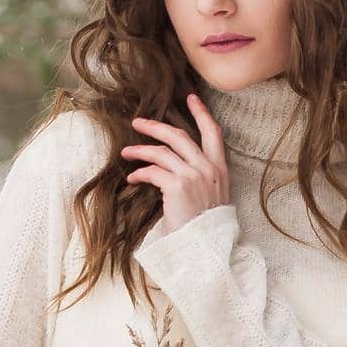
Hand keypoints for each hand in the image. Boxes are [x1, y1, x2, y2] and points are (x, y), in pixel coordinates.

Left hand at [121, 91, 229, 232]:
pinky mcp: (178, 186)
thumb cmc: (206, 228)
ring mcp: (194, 176)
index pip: (213, 133)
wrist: (206, 248)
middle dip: (156, 126)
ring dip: (140, 150)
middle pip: (180, 136)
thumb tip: (178, 167)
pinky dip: (139, 174)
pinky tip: (132, 179)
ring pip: (162, 152)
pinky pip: (153, 171)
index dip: (202, 113)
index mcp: (220, 170)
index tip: (192, 98)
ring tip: (126, 152)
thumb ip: (202, 179)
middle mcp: (209, 169)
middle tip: (139, 122)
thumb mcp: (212, 198)